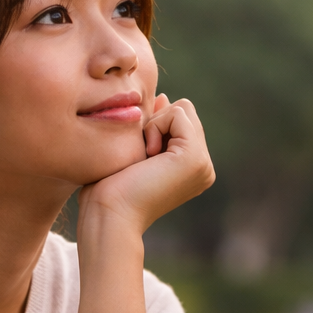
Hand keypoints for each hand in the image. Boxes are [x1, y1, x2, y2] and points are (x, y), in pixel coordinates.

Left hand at [79, 94, 215, 236]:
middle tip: (141, 157)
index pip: (181, 119)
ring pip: (183, 109)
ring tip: (144, 159)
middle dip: (155, 123)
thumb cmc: (110, 188)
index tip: (140, 155)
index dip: (154, 124)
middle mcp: (204, 168)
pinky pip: (178, 113)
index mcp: (192, 169)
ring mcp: (203, 164)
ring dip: (154, 125)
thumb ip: (154, 126)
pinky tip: (147, 156)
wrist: (109, 214)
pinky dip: (155, 126)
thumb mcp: (135, 150)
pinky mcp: (195, 157)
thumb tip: (164, 98)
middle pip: (184, 111)